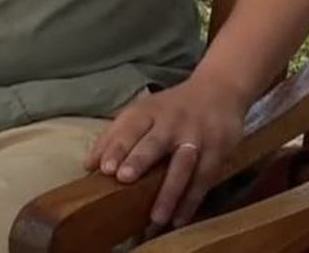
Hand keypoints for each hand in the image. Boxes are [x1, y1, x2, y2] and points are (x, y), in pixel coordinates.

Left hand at [83, 73, 249, 227]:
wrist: (220, 90)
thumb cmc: (172, 107)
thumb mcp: (143, 111)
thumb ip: (115, 135)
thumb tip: (88, 165)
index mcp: (150, 111)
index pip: (131, 127)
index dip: (118, 146)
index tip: (105, 168)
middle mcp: (173, 122)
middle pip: (156, 142)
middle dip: (140, 160)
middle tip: (125, 178)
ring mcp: (197, 137)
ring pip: (183, 165)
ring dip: (170, 191)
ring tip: (156, 216)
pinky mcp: (217, 151)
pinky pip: (204, 178)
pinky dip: (191, 200)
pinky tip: (179, 218)